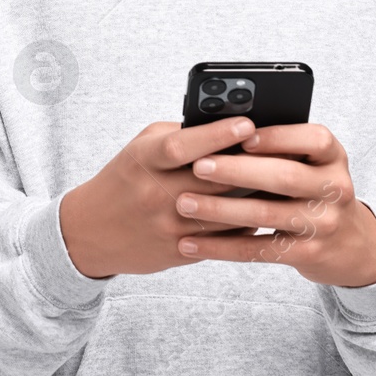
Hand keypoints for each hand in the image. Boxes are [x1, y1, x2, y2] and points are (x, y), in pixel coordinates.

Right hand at [60, 116, 266, 278]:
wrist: (91, 230)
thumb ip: (179, 136)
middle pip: (213, 179)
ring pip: (225, 212)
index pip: (183, 145)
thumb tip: (228, 126)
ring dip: (256, 197)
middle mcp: (154, 194)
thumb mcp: (141, 148)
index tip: (247, 124)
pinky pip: (224, 238)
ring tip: (284, 181)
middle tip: (284, 150)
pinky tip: (265, 210)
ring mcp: (167, 225)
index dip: (217, 134)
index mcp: (143, 160)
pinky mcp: (179, 251)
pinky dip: (247, 223)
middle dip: (250, 164)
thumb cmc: (126, 178)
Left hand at [173, 122, 375, 287]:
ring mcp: (323, 224)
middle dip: (237, 171)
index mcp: (332, 156)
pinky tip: (190, 243)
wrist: (349, 244)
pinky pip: (259, 250)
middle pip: (284, 177)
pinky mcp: (307, 254)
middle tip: (198, 166)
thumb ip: (277, 145)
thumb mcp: (309, 162)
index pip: (314, 139)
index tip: (242, 135)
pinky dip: (221, 246)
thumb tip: (219, 128)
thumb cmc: (310, 188)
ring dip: (220, 209)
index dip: (277, 137)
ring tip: (184, 203)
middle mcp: (335, 188)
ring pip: (266, 215)